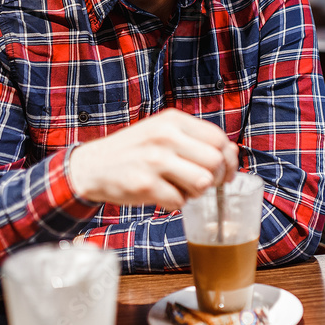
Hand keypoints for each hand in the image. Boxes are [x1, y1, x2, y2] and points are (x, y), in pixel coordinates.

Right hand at [66, 108, 238, 210]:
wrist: (92, 166)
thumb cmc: (134, 151)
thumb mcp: (164, 133)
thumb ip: (196, 140)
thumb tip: (233, 152)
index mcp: (173, 120)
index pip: (219, 138)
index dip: (228, 159)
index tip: (224, 171)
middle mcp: (165, 136)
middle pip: (215, 162)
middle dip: (216, 178)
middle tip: (204, 184)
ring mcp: (154, 160)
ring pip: (202, 182)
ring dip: (197, 193)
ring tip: (182, 189)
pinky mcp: (144, 185)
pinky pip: (179, 201)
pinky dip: (175, 203)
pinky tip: (162, 195)